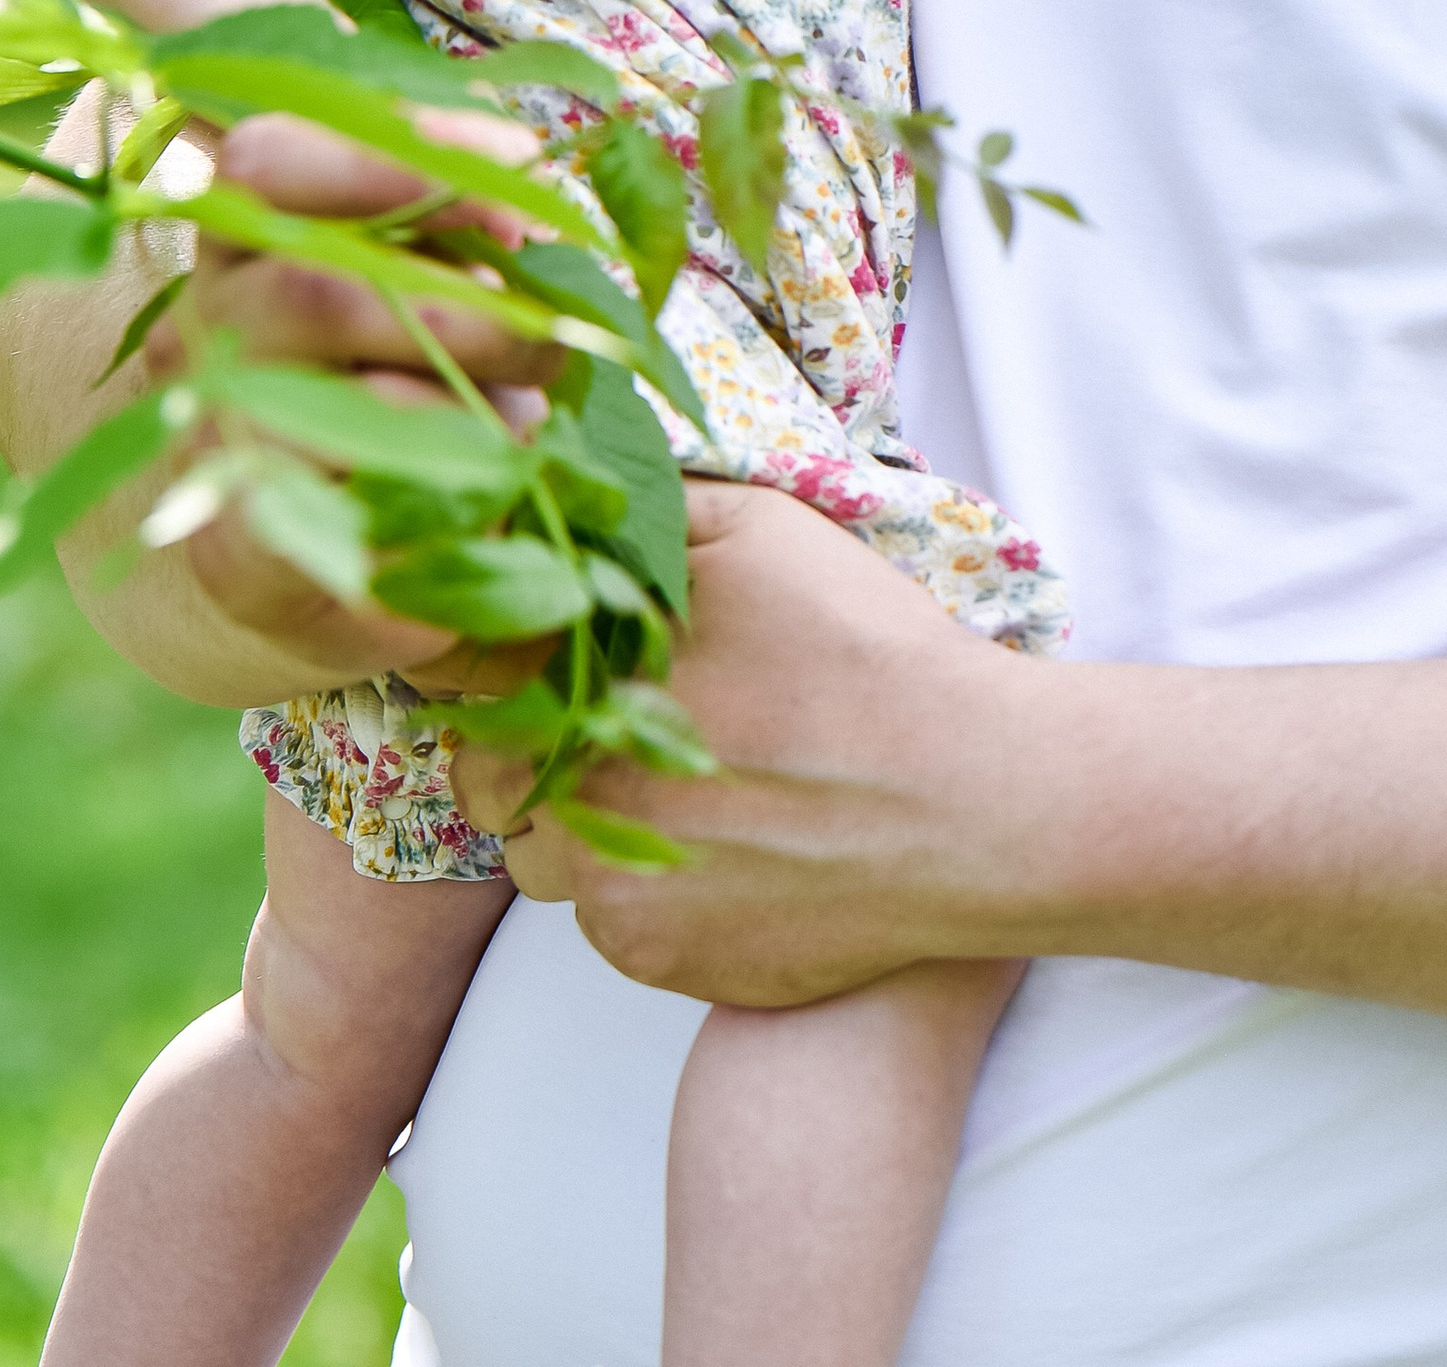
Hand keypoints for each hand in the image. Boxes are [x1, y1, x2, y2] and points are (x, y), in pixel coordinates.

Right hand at [158, 106, 555, 688]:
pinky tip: (480, 499)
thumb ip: (463, 213)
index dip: (390, 164)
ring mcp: (210, 434)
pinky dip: (446, 501)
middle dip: (465, 314)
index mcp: (242, 232)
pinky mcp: (236, 548)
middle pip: (316, 288)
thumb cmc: (407, 369)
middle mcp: (204, 323)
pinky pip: (360, 512)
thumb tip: (528, 181)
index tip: (514, 208)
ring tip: (522, 426)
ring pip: (351, 405)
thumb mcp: (433, 270)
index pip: (268, 157)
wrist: (357, 546)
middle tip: (550, 345)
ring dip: (469, 414)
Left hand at [451, 484, 1057, 1006]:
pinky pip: (602, 918)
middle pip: (486, 767)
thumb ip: (642, 512)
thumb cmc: (867, 653)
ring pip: (538, 852)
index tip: (546, 644)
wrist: (976, 803)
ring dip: (572, 815)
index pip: (470, 667)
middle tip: (603, 711)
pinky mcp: (657, 959)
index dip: (502, 649)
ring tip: (664, 779)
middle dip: (524, 737)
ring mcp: (612, 891)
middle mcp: (576, 796)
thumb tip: (564, 488)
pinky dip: (634, 880)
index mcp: (584, 682)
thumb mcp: (759, 533)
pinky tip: (715, 840)